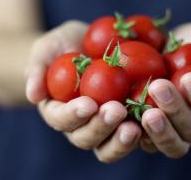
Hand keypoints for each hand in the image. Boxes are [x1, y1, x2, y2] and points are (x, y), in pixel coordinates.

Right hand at [26, 21, 141, 162]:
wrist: (90, 44)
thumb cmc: (62, 45)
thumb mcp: (46, 48)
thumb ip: (37, 68)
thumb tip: (33, 94)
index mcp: (56, 111)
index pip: (60, 119)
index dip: (73, 115)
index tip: (88, 103)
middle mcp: (79, 126)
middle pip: (86, 138)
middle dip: (101, 127)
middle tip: (116, 110)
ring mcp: (104, 128)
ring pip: (109, 146)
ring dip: (121, 140)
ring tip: (135, 124)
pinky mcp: (127, 124)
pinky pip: (136, 136)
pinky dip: (146, 132)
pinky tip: (157, 117)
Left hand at [138, 23, 190, 157]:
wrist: (169, 51)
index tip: (189, 77)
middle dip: (176, 109)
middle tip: (158, 86)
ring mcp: (175, 134)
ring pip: (170, 143)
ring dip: (158, 129)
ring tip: (145, 111)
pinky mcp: (150, 134)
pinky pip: (145, 142)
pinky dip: (135, 133)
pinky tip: (124, 118)